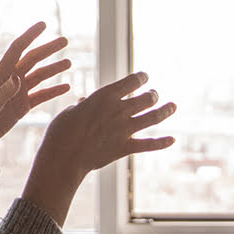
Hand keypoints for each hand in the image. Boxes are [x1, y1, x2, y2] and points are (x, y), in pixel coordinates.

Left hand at [0, 23, 72, 157]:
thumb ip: (4, 91)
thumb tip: (18, 79)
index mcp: (1, 73)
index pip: (18, 48)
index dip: (31, 35)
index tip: (44, 24)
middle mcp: (11, 79)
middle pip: (33, 59)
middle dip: (48, 49)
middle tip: (65, 40)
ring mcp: (18, 93)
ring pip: (40, 76)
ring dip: (54, 69)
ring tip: (69, 62)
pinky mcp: (22, 106)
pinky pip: (41, 96)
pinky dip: (53, 91)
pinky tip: (66, 86)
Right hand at [20, 71, 176, 224]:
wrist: (63, 156)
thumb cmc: (61, 131)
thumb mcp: (70, 111)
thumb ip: (83, 106)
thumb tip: (85, 103)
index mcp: (105, 96)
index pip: (132, 81)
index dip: (141, 77)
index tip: (144, 77)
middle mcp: (119, 110)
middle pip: (147, 98)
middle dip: (153, 95)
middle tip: (153, 95)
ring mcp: (124, 129)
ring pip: (153, 117)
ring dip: (166, 110)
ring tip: (173, 106)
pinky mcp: (125, 147)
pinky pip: (149, 144)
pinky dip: (162, 142)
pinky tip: (172, 140)